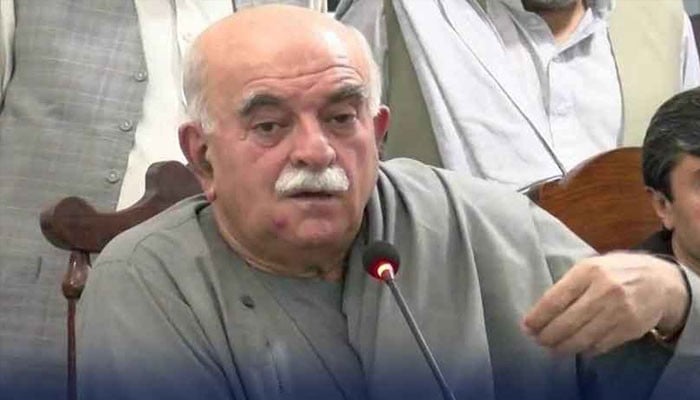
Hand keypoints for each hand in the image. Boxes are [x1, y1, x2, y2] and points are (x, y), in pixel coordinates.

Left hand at [522, 252, 688, 354]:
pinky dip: (584, 350)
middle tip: (537, 340)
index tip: (527, 326)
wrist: (661, 282)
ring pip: (581, 339)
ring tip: (552, 348)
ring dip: (562, 347)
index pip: (555, 299)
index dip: (538, 317)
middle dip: (547, 336)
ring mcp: (619, 312)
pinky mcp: (630, 329)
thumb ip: (569, 284)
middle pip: (566, 323)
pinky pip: (599, 346)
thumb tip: (541, 311)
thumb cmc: (616, 272)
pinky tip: (576, 347)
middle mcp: (604, 291)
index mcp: (589, 271)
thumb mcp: (591, 267)